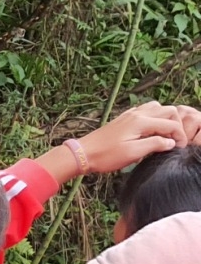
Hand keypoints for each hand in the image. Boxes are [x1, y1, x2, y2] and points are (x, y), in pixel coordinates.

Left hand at [48, 102, 200, 182]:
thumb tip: (171, 142)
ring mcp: (129, 115)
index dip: (180, 136)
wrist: (83, 153)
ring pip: (156, 108)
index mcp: (141, 121)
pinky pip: (145, 111)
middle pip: (168, 110)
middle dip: (176, 125)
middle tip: (174, 141)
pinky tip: (151, 131)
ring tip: (164, 136)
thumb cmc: (106, 155)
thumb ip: (155, 145)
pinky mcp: (124, 119)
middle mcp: (136, 114)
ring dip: (165, 119)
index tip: (180, 148)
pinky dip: (154, 118)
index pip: (171, 124)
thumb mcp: (133, 153)